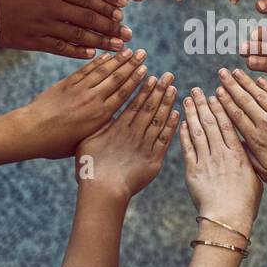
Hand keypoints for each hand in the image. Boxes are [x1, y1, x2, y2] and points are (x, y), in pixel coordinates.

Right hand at [0, 0, 133, 57]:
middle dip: (112, 24)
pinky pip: (61, 48)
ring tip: (119, 45)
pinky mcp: (34, 41)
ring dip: (102, 41)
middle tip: (129, 31)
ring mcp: (43, 24)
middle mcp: (51, 4)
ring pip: (79, 34)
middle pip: (89, 15)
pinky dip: (79, 51)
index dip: (108, 2)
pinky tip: (94, 53)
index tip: (124, 8)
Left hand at [13, 48, 147, 158]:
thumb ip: (100, 130)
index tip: (146, 70)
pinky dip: (97, 61)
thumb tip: (112, 124)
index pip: (124, 94)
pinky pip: (86, 70)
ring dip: (117, 59)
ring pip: (103, 71)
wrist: (31, 132)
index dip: (136, 80)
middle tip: (142, 53)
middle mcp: (93, 100)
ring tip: (128, 50)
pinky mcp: (67, 84)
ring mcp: (80, 90)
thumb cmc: (56, 143)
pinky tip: (105, 55)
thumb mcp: (85, 141)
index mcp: (100, 116)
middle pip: (117, 78)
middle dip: (131, 64)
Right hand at [76, 71, 178, 198]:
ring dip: (167, 104)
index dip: (144, 89)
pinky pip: (165, 140)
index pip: (134, 104)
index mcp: (118, 128)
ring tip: (174, 89)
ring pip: (159, 120)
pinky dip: (172, 126)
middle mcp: (134, 133)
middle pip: (150, 108)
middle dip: (160, 90)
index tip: (152, 76)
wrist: (103, 191)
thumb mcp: (88, 141)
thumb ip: (99, 126)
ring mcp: (145, 146)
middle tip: (169, 75)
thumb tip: (104, 111)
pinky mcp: (154, 160)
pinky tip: (177, 114)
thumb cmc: (90, 167)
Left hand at [180, 86, 261, 233]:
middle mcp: (222, 153)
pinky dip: (184, 134)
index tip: (216, 94)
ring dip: (192, 114)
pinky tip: (182, 122)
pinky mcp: (193, 171)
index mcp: (238, 154)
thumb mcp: (256, 179)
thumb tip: (250, 150)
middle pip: (211, 122)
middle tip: (197, 90)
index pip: (228, 124)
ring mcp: (206, 161)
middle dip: (203, 104)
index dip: (221, 107)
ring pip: (198, 131)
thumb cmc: (246, 203)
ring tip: (187, 100)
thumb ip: (250, 161)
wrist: (227, 219)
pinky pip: (187, 148)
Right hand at [211, 68, 266, 193]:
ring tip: (236, 72)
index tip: (216, 91)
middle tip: (221, 73)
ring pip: (260, 95)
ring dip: (247, 82)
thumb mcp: (265, 172)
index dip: (225, 102)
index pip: (236, 116)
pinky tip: (260, 80)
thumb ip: (248, 156)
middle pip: (245, 101)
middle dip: (231, 86)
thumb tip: (235, 144)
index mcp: (257, 140)